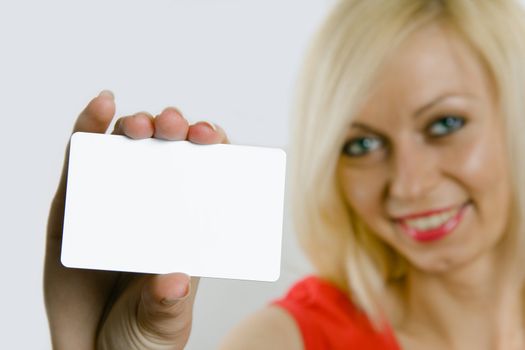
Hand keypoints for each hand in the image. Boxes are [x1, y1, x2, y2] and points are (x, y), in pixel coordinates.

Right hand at [44, 90, 228, 349]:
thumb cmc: (137, 338)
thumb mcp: (162, 323)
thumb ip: (167, 304)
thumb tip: (174, 279)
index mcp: (184, 227)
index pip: (205, 177)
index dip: (213, 150)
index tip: (215, 138)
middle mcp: (152, 208)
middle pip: (168, 155)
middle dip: (175, 131)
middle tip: (179, 128)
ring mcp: (113, 202)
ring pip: (126, 151)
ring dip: (135, 126)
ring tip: (142, 126)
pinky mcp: (73, 206)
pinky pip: (79, 162)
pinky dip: (87, 129)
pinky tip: (100, 107)